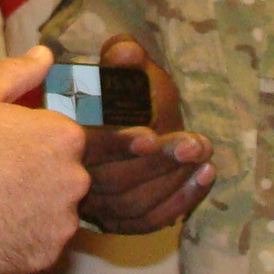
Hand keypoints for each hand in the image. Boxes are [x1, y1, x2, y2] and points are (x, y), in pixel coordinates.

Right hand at [0, 45, 89, 273]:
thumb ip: (18, 72)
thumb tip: (44, 54)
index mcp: (64, 136)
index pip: (63, 138)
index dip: (32, 142)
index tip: (4, 149)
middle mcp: (75, 179)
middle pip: (64, 175)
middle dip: (38, 176)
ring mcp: (62, 221)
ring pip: (55, 211)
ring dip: (34, 209)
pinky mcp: (47, 255)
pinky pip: (41, 242)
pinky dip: (24, 238)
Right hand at [78, 35, 213, 234]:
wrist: (125, 122)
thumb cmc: (124, 93)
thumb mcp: (122, 68)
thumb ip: (122, 56)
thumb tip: (125, 51)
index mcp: (68, 138)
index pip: (88, 148)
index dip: (119, 144)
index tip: (153, 135)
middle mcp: (75, 177)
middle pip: (114, 182)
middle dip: (159, 164)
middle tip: (196, 145)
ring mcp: (96, 204)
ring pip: (133, 205)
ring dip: (173, 182)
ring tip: (205, 156)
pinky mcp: (117, 221)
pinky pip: (147, 222)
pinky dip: (179, 202)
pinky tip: (205, 176)